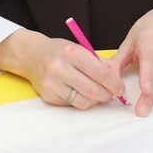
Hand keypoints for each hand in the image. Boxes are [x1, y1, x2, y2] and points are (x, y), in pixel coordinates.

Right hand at [0, 30, 125, 108]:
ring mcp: (53, 83)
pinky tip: (84, 93)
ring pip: (83, 101)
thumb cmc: (59, 51)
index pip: (100, 72)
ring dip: (96, 100)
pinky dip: (83, 101)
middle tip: (112, 93)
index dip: (114, 82)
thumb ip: (98, 62)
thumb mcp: (79, 48)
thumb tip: (116, 78)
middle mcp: (60, 68)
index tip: (120, 87)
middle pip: (92, 90)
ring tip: (99, 94)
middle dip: (107, 94)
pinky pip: (73, 104)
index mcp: (71, 52)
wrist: (32, 55)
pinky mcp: (49, 96)